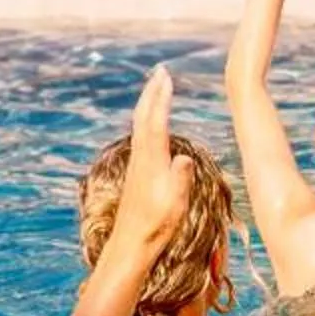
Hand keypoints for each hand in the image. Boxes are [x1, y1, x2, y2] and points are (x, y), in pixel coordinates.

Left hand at [107, 66, 191, 261]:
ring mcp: (136, 165)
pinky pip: (140, 137)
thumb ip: (180, 178)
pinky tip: (148, 125)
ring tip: (155, 90)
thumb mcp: (176, 203)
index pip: (156, 121)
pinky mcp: (135, 174)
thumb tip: (183, 157)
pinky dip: (145, 121)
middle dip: (152, 92)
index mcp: (152, 161)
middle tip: (159, 72)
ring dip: (147, 104)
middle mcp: (141, 158)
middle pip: (143, 117)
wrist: (130, 244)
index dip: (161, 98)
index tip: (166, 77)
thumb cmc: (156, 226)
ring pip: (140, 126)